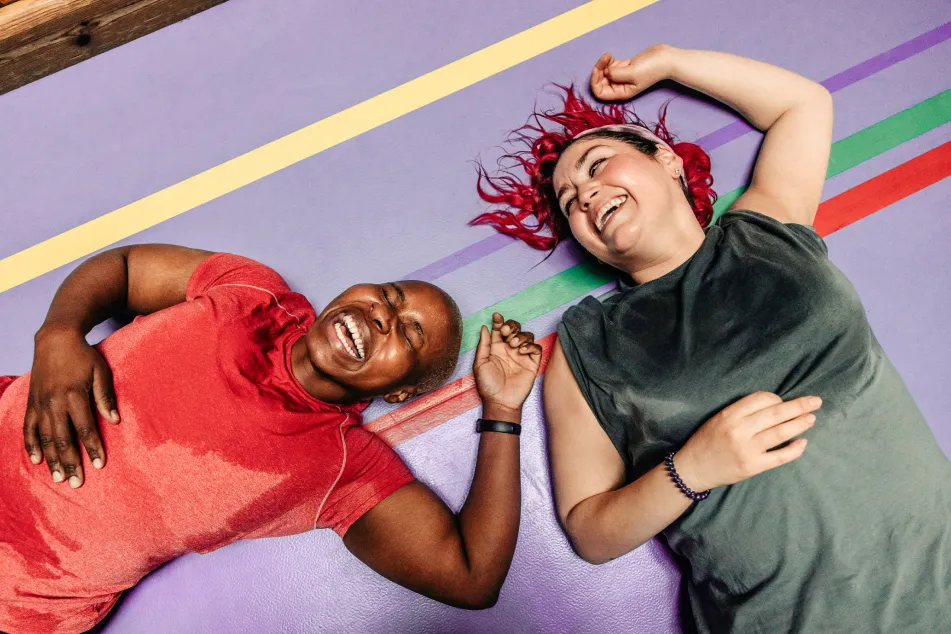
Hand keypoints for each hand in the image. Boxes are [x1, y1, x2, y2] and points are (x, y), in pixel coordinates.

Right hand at [24, 326, 118, 487]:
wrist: (55, 339)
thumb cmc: (83, 356)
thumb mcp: (101, 371)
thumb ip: (105, 397)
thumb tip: (115, 421)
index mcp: (73, 395)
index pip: (85, 428)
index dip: (93, 447)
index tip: (100, 465)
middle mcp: (54, 402)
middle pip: (63, 438)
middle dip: (71, 462)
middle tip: (77, 483)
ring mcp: (40, 404)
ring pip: (45, 438)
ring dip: (52, 460)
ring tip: (59, 478)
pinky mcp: (31, 403)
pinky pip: (29, 428)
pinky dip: (31, 445)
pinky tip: (37, 461)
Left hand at [472, 313, 542, 419]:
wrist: (500, 402)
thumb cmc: (488, 385)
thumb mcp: (480, 363)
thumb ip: (484, 344)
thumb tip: (485, 327)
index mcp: (496, 348)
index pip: (499, 329)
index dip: (499, 321)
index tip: (497, 316)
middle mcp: (509, 350)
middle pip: (515, 329)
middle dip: (511, 326)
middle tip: (505, 333)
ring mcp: (521, 356)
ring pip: (527, 336)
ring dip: (520, 336)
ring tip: (513, 345)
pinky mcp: (532, 363)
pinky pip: (536, 348)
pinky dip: (530, 345)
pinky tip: (522, 351)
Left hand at [590, 45, 677, 100]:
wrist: (665, 58)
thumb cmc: (652, 68)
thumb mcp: (632, 73)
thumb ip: (616, 74)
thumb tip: (604, 72)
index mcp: (621, 93)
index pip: (600, 93)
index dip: (595, 82)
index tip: (598, 69)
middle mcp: (619, 87)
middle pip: (600, 82)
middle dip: (598, 70)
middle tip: (604, 58)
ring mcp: (621, 77)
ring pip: (604, 73)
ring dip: (602, 64)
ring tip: (608, 55)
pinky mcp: (624, 67)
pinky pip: (609, 66)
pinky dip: (607, 61)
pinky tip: (610, 55)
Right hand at [674, 392, 819, 491]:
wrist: (693, 469)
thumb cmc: (706, 441)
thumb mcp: (718, 419)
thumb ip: (741, 412)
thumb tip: (774, 406)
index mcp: (729, 415)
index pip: (761, 399)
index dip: (776, 398)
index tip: (782, 402)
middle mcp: (739, 430)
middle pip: (776, 413)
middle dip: (799, 406)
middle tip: (816, 401)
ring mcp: (747, 449)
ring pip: (781, 432)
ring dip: (800, 424)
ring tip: (812, 418)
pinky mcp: (753, 466)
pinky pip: (780, 456)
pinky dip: (795, 449)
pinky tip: (803, 443)